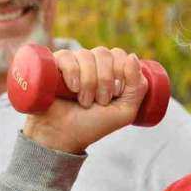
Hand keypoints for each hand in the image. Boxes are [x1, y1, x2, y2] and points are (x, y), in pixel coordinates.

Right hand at [22, 46, 147, 153]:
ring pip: (86, 55)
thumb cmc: (93, 125)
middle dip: (105, 80)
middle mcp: (90, 63)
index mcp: (108, 70)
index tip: (115, 94)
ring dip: (89, 82)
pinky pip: (67, 55)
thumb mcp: (125, 111)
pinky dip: (73, 72)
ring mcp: (71, 63)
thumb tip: (132, 57)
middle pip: (104, 53)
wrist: (63, 136)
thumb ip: (138, 88)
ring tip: (84, 101)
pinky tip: (73, 88)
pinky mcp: (52, 65)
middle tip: (100, 101)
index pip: (119, 54)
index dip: (121, 71)